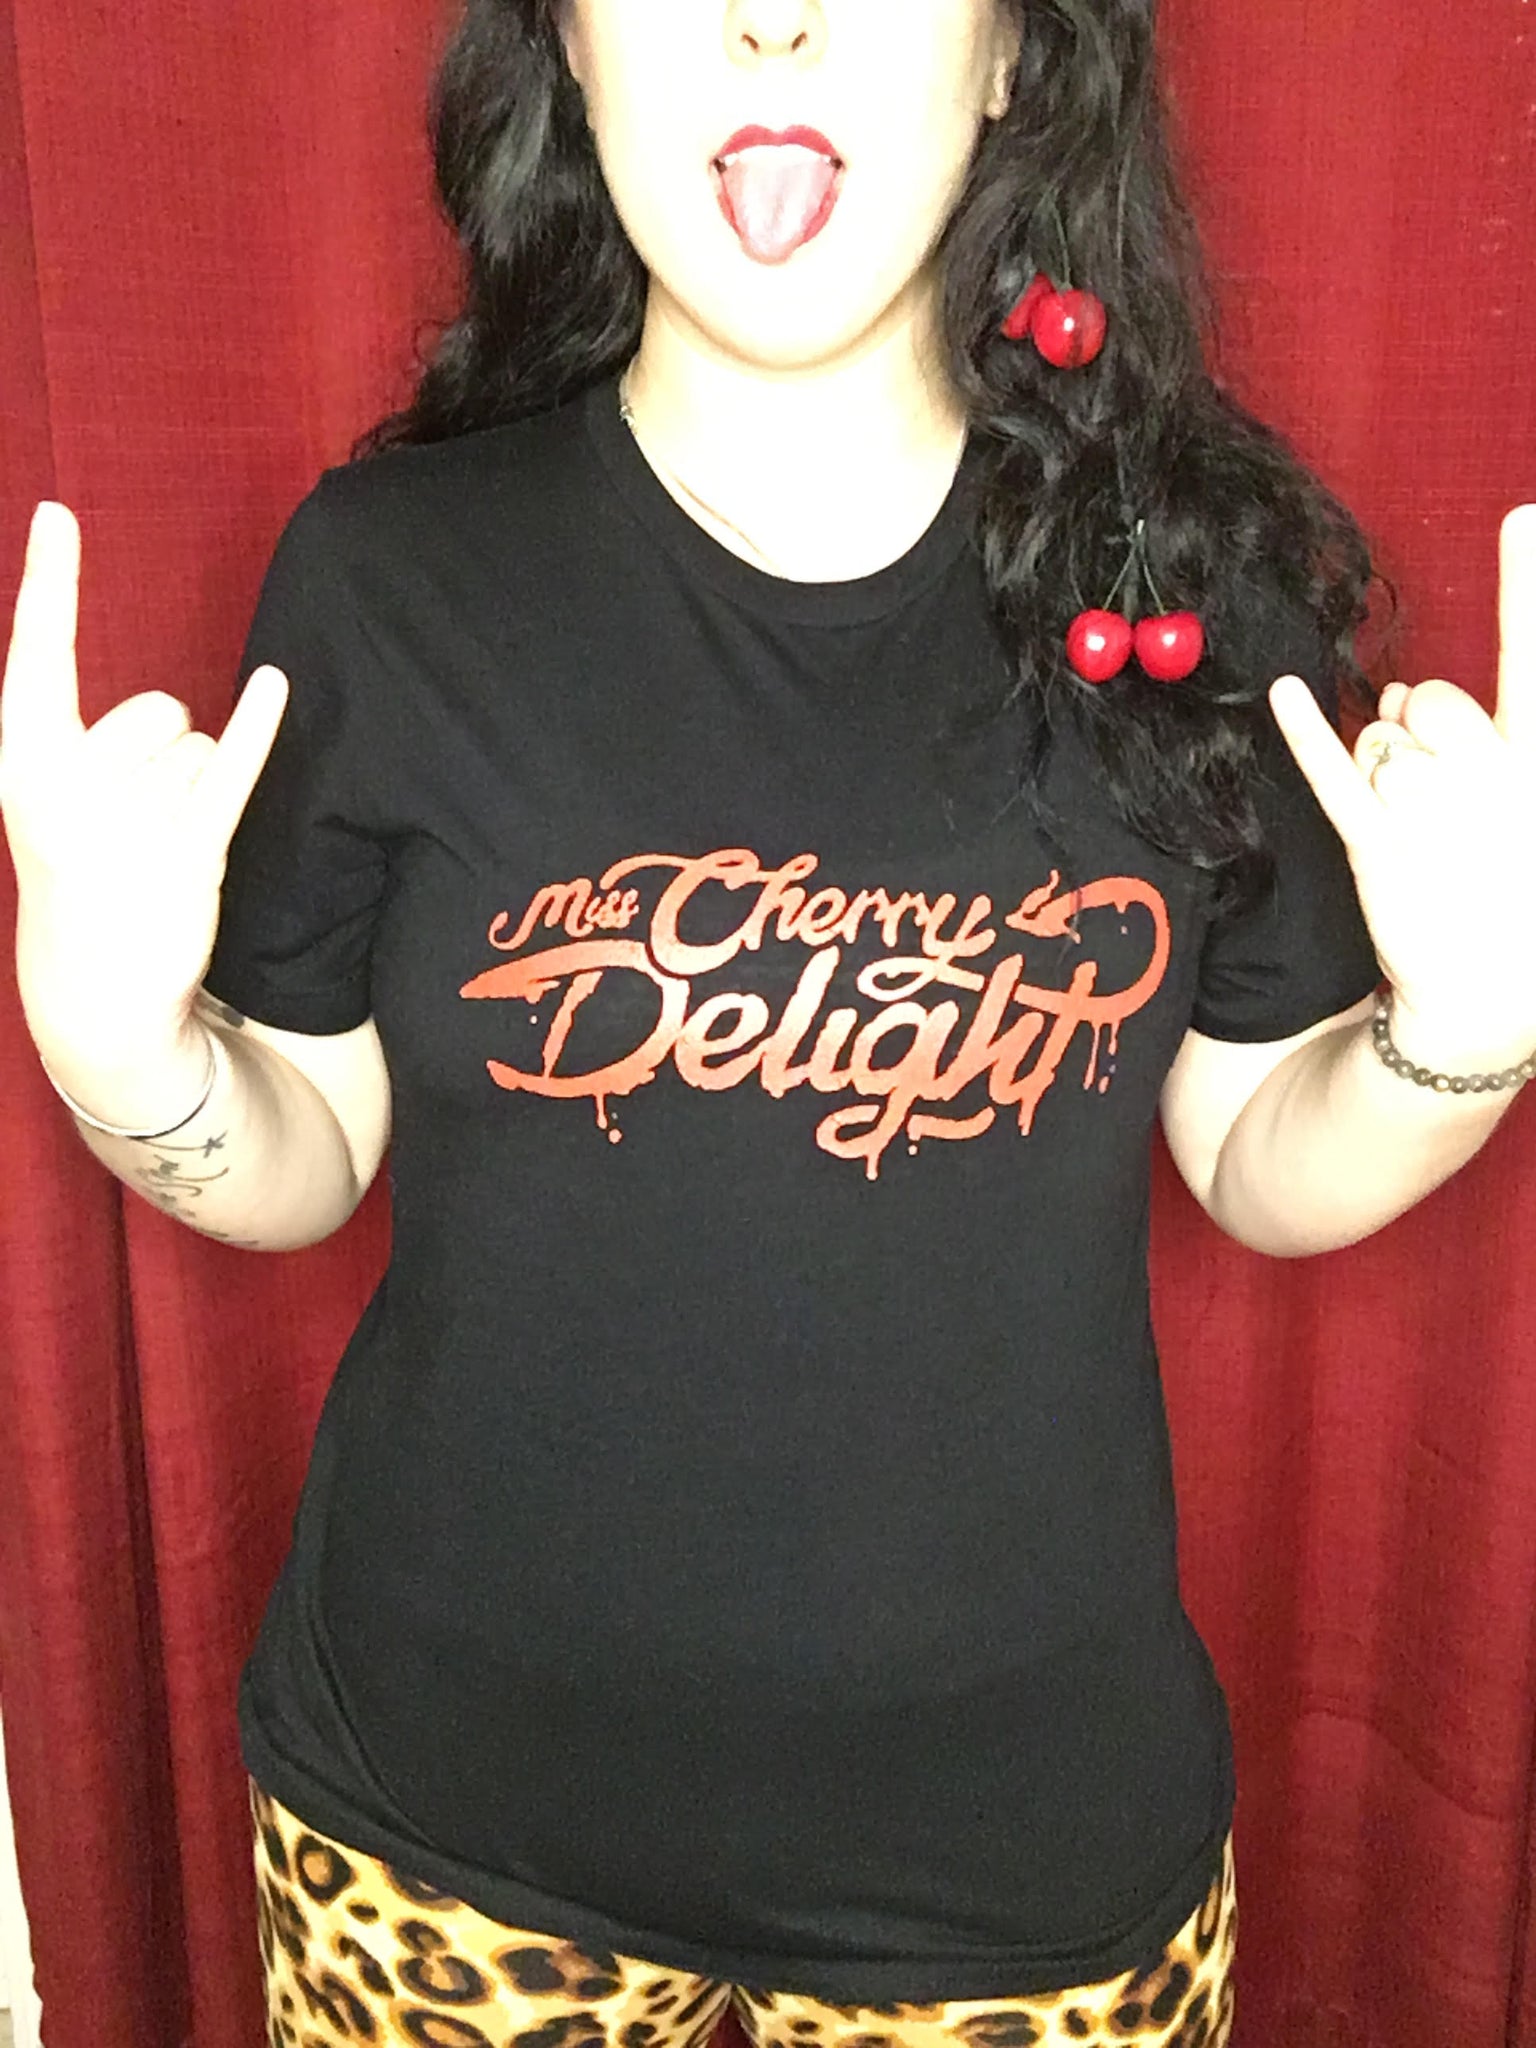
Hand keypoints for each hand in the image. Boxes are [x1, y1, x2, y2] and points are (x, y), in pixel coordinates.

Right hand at [1, 499, 289, 1056]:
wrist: (96, 988)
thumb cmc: (81, 875)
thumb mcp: (54, 804)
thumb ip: (96, 747)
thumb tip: (180, 717)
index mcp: (25, 763)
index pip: (38, 655)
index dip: (50, 584)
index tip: (56, 515)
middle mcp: (75, 780)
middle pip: (158, 710)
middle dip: (161, 750)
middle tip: (132, 820)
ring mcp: (133, 815)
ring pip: (200, 746)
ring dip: (194, 786)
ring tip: (158, 843)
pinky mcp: (194, 850)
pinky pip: (236, 767)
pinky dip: (260, 725)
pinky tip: (274, 684)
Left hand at [1266, 503, 1535, 1068]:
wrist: (1488, 994)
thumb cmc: (1515, 889)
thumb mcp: (1524, 804)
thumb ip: (1472, 736)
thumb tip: (1397, 694)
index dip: (1530, 586)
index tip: (1525, 516)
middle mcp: (1488, 776)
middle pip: (1430, 698)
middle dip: (1424, 724)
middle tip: (1445, 789)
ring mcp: (1430, 811)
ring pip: (1380, 737)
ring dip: (1385, 764)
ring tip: (1421, 826)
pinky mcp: (1375, 847)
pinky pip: (1333, 774)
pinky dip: (1303, 734)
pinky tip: (1281, 694)